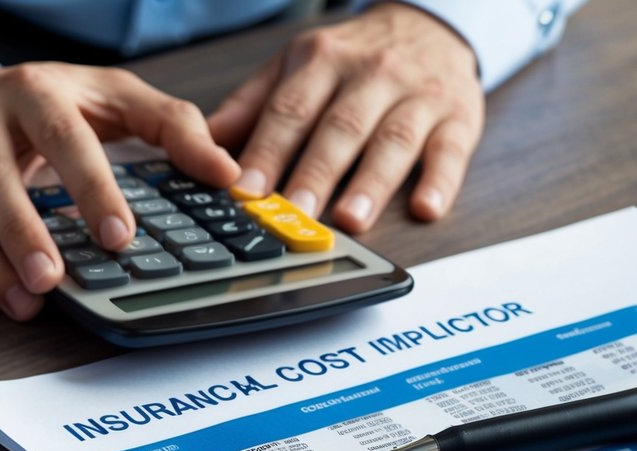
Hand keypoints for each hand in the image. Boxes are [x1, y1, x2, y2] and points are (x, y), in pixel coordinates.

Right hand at [0, 63, 238, 319]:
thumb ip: (171, 126)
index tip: (116, 235)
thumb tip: (224, 171)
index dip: (89, 186)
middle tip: (51, 281)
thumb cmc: (39, 106)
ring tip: (21, 301)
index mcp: (33, 88)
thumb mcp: (110, 97)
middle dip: (22, 234)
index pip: (63, 136)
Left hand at [207, 2, 483, 232]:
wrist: (430, 22)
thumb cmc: (352, 58)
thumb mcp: (296, 66)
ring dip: (371, 183)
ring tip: (350, 220)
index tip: (247, 191)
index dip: (267, 152)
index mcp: (321, 61)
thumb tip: (198, 147)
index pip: (289, 110)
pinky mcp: (460, 115)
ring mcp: (419, 94)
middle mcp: (371, 73)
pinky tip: (426, 208)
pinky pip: (451, 150)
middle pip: (340, 128)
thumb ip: (250, 107)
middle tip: (294, 214)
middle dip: (315, 174)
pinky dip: (440, 181)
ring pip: (393, 140)